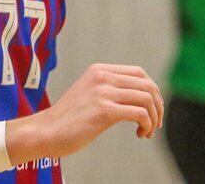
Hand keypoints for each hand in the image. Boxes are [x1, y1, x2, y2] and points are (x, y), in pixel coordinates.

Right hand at [5, 63, 162, 164]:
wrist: (45, 131)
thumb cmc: (68, 119)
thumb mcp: (88, 93)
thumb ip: (107, 89)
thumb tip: (138, 96)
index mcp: (99, 70)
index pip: (140, 73)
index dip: (152, 92)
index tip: (151, 110)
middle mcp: (102, 76)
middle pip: (148, 85)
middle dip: (158, 106)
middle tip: (155, 123)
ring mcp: (103, 92)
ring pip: (147, 99)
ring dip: (153, 118)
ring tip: (146, 131)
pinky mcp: (104, 111)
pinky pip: (140, 114)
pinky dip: (146, 125)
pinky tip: (139, 134)